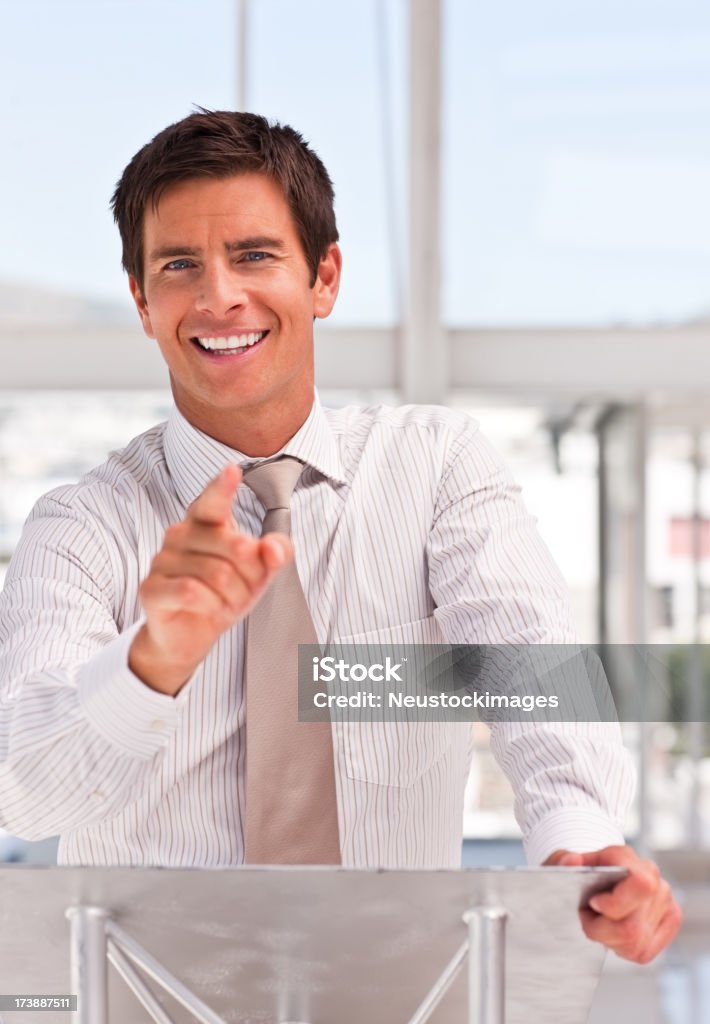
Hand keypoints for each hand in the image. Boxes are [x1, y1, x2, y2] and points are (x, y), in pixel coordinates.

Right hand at [129, 464, 290, 694]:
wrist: (190, 635)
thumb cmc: (223, 594)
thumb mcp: (259, 573)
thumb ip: (275, 554)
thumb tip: (272, 548)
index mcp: (205, 522)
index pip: (214, 500)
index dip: (223, 487)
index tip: (233, 470)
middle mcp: (180, 533)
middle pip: (236, 547)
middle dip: (252, 575)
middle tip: (246, 590)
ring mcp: (162, 559)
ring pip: (217, 573)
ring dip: (234, 596)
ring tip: (228, 603)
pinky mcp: (152, 587)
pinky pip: (193, 591)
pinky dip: (211, 605)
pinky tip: (208, 608)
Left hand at [544, 845, 681, 962]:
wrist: (595, 878)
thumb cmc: (578, 872)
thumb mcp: (561, 863)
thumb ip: (562, 860)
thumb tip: (571, 860)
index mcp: (627, 858)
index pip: (640, 885)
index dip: (615, 903)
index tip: (593, 904)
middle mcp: (653, 878)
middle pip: (631, 926)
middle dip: (601, 930)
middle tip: (588, 918)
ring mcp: (665, 900)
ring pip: (636, 943)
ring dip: (609, 940)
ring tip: (600, 923)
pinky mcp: (670, 920)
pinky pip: (643, 952)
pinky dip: (622, 948)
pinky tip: (614, 932)